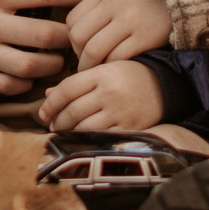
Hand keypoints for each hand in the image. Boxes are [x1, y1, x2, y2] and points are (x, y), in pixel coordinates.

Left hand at [40, 61, 165, 131]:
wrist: (165, 86)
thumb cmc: (129, 76)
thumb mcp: (104, 70)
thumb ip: (77, 82)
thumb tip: (48, 94)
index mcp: (102, 74)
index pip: (67, 89)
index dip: (51, 103)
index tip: (43, 112)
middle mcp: (110, 93)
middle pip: (73, 110)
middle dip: (58, 120)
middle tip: (51, 124)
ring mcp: (120, 112)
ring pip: (84, 126)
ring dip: (69, 132)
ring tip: (63, 131)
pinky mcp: (129, 128)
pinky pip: (101, 137)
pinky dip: (87, 139)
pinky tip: (81, 137)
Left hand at [67, 0, 172, 64]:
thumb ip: (100, 6)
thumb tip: (76, 33)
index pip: (73, 19)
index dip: (72, 39)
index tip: (80, 48)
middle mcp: (115, 3)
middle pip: (79, 36)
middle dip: (78, 55)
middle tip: (85, 64)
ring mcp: (131, 20)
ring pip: (95, 50)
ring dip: (90, 65)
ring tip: (96, 71)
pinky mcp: (147, 36)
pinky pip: (117, 57)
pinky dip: (111, 66)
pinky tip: (115, 69)